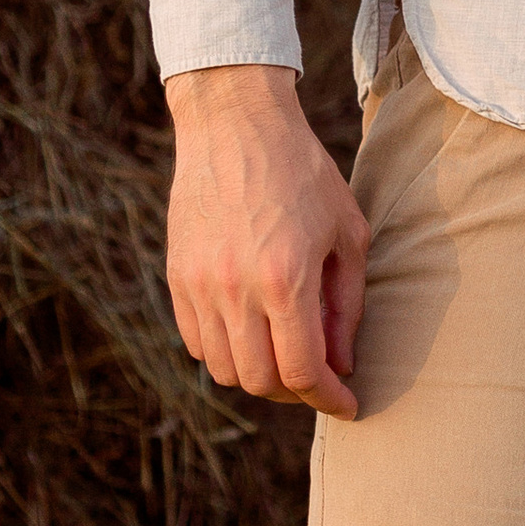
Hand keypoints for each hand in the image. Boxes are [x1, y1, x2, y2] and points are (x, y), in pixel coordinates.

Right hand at [164, 64, 368, 418]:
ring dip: (257, 374)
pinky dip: (225, 350)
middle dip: (294, 390)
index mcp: (285, 277)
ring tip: (283, 351)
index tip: (347, 403)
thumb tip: (343, 363)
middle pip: (259, 381)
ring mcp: (199, 286)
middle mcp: (236, 289)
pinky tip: (250, 328)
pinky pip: (197, 343)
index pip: (302, 370)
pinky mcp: (176, 278)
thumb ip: (348, 303)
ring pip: (224, 370)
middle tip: (317, 376)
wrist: (236, 122)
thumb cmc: (302, 169)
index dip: (329, 398)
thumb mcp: (346, 228)